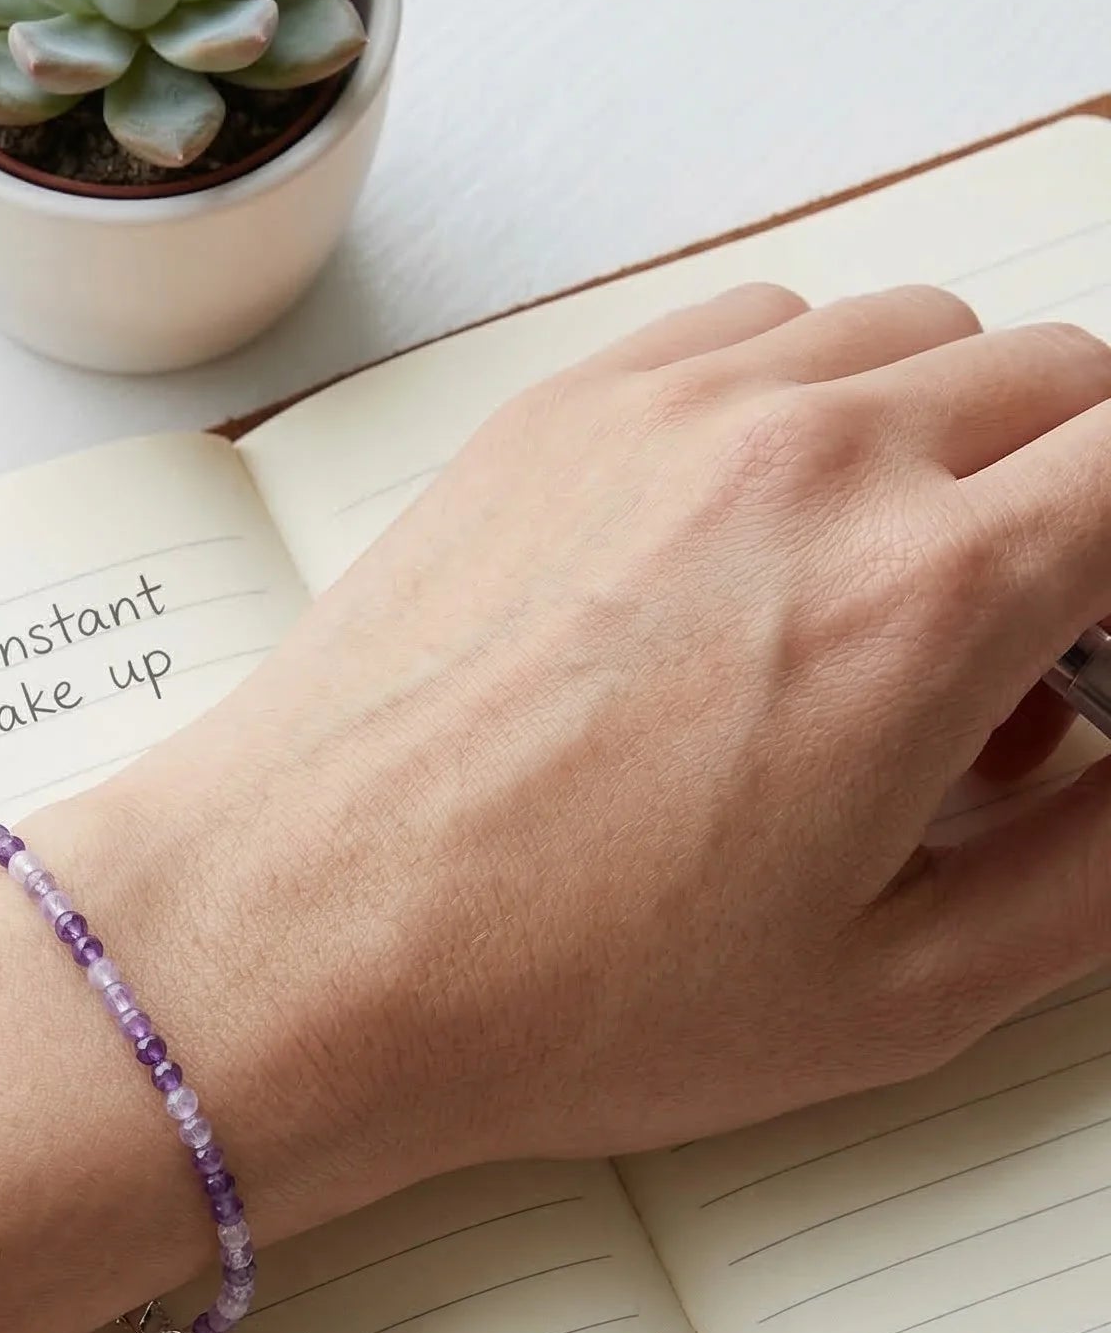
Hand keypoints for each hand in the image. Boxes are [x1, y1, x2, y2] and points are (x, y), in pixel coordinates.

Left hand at [48, 284, 1110, 1228]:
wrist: (301, 940)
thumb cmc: (551, 993)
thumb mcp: (886, 998)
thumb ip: (1091, 875)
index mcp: (928, 596)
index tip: (1093, 648)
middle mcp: (807, 458)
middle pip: (1052, 383)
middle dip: (1070, 506)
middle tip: (1002, 663)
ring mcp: (664, 415)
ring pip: (903, 340)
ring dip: (940, 444)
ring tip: (864, 607)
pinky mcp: (551, 417)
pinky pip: (747, 335)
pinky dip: (797, 402)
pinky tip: (741, 543)